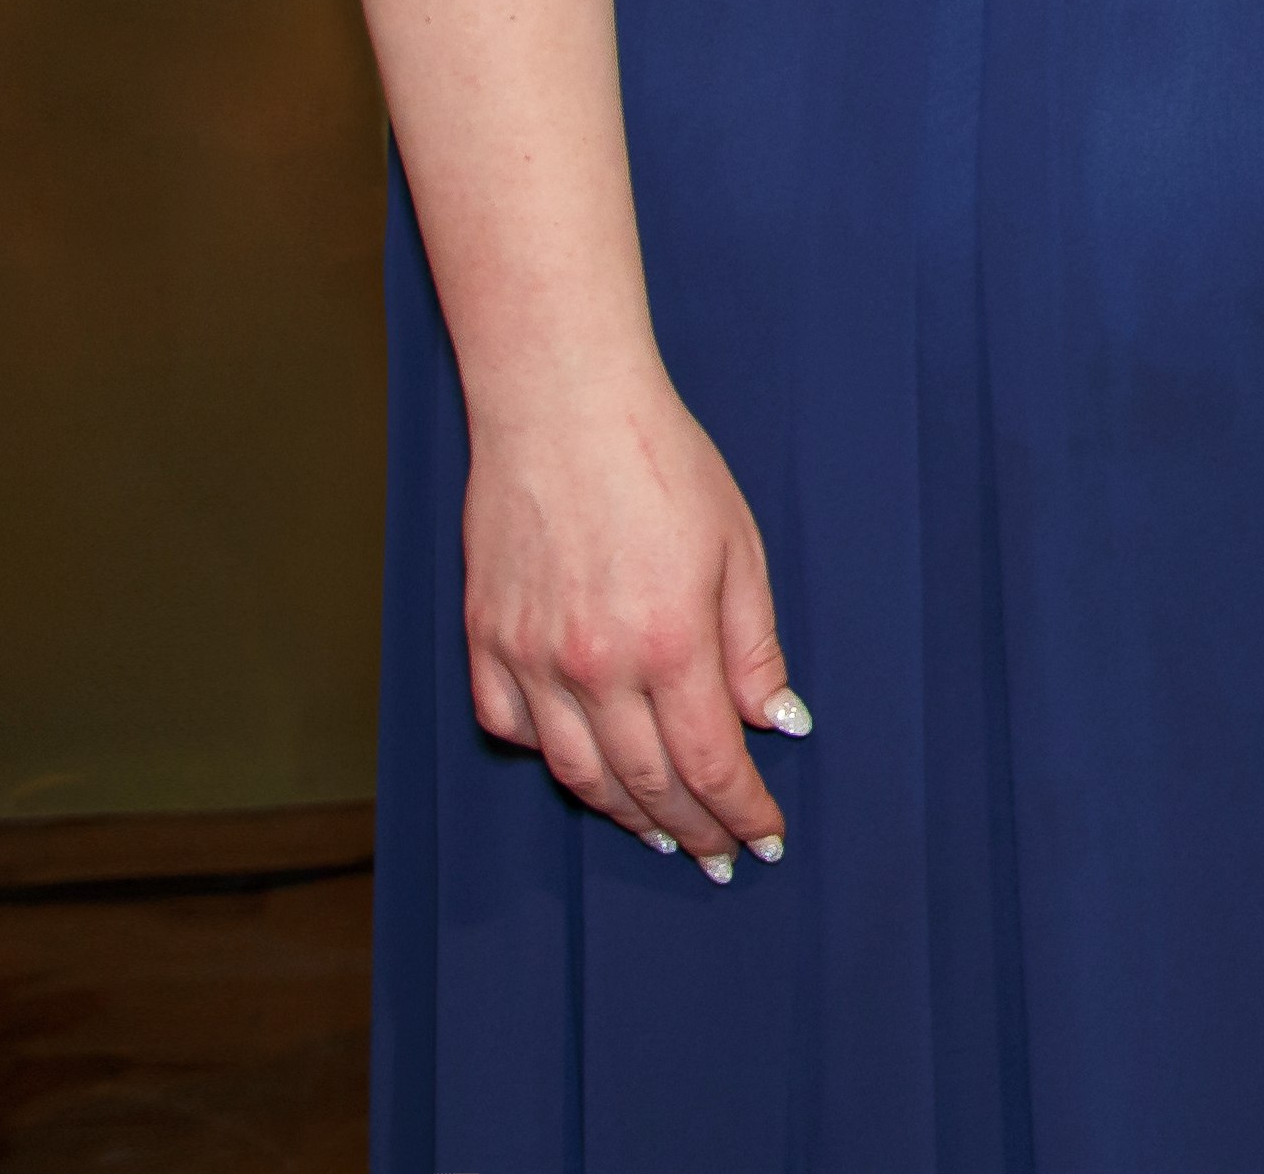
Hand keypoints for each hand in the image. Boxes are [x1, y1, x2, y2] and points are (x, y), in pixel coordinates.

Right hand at [459, 375, 802, 879]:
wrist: (560, 405)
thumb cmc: (660, 462)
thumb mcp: (737, 547)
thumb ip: (754, 646)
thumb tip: (777, 724)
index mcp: (669, 642)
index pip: (712, 764)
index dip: (741, 814)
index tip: (765, 840)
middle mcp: (595, 665)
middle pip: (647, 784)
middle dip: (692, 831)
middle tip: (719, 858)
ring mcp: (530, 658)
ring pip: (577, 774)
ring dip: (624, 814)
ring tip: (660, 833)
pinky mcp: (485, 642)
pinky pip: (514, 730)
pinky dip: (552, 759)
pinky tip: (584, 766)